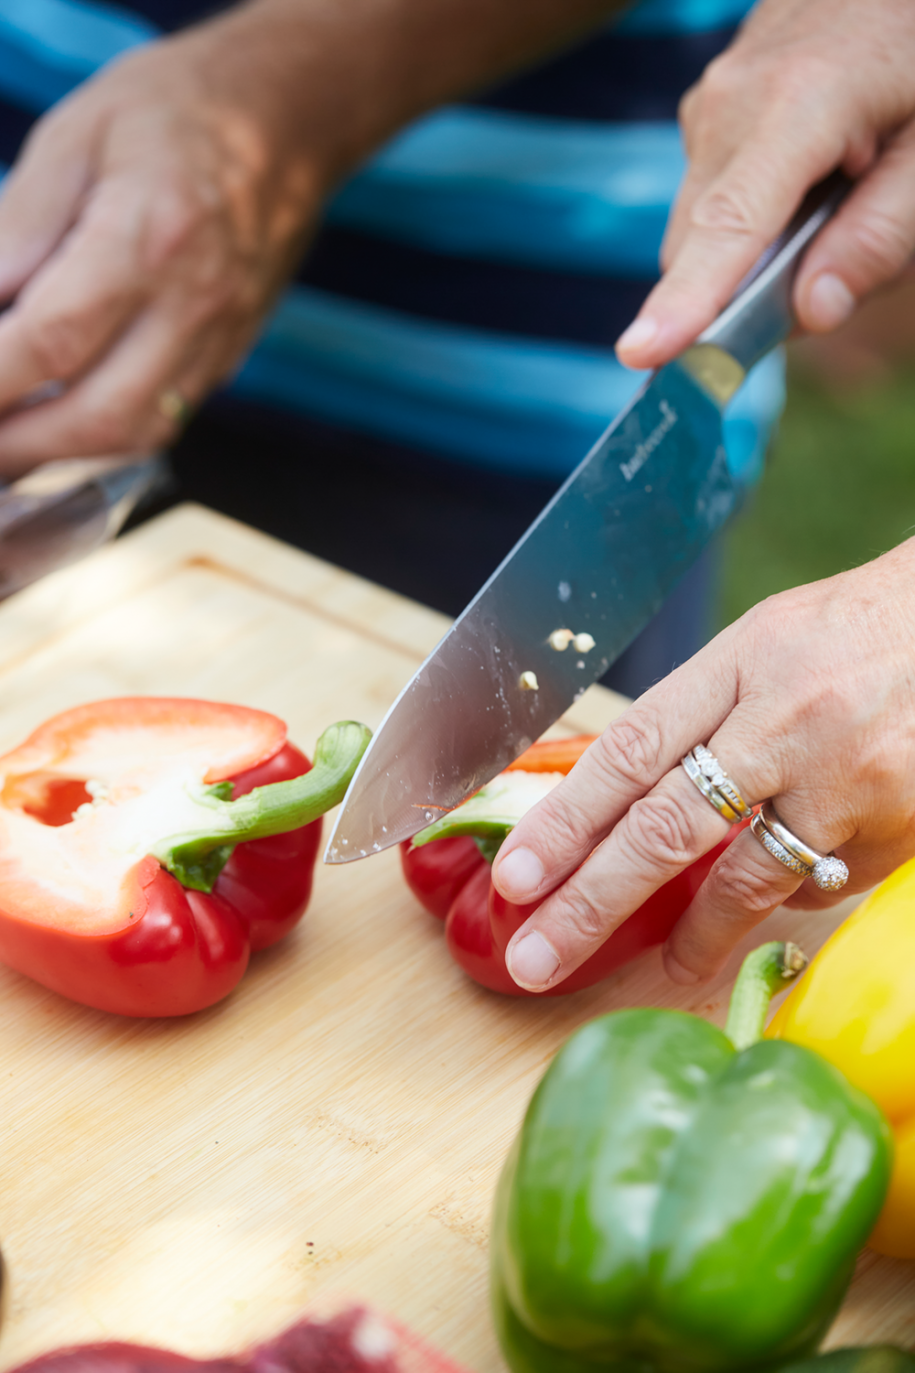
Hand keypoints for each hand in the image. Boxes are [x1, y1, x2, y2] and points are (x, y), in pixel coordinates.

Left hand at [0, 9, 328, 473]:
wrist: (284, 123)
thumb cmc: (173, 115)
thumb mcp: (74, 138)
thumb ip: (18, 227)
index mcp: (149, 237)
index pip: (53, 340)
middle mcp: (192, 305)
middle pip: (100, 415)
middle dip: (19, 445)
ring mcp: (218, 340)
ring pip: (136, 434)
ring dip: (59, 454)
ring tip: (6, 447)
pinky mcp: (227, 357)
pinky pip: (163, 420)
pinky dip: (102, 434)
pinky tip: (57, 422)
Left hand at [491, 539, 914, 989]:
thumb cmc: (851, 633)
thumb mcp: (761, 645)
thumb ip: (697, 713)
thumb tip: (621, 799)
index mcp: (741, 665)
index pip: (630, 752)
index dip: (565, 822)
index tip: (517, 877)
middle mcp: (788, 724)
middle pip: (668, 827)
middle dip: (592, 901)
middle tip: (537, 957)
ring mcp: (848, 781)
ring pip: (748, 880)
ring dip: (692, 935)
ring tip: (659, 969)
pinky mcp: (896, 828)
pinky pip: (820, 883)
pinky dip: (788, 894)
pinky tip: (776, 894)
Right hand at [615, 0, 914, 368]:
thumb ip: (881, 234)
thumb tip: (812, 314)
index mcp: (796, 105)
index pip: (726, 226)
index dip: (685, 301)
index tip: (640, 354)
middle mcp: (730, 104)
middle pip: (701, 248)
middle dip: (745, 290)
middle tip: (835, 263)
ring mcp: (709, 105)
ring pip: (702, 227)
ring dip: (756, 248)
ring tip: (841, 190)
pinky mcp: (706, 110)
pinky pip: (712, 195)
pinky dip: (752, 215)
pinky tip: (815, 174)